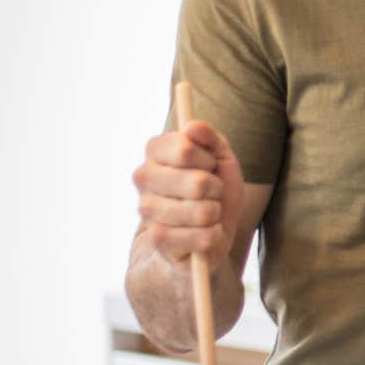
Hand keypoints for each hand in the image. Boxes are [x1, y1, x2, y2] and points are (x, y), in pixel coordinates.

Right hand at [133, 117, 244, 270]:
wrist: (209, 229)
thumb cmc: (215, 188)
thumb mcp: (221, 157)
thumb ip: (210, 138)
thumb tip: (192, 126)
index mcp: (156, 151)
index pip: (185, 149)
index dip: (208, 160)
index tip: (209, 164)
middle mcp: (143, 177)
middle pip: (197, 183)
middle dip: (216, 189)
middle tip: (211, 192)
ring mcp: (146, 208)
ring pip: (202, 212)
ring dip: (215, 213)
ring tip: (208, 213)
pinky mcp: (157, 238)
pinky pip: (200, 236)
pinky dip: (212, 236)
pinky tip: (204, 233)